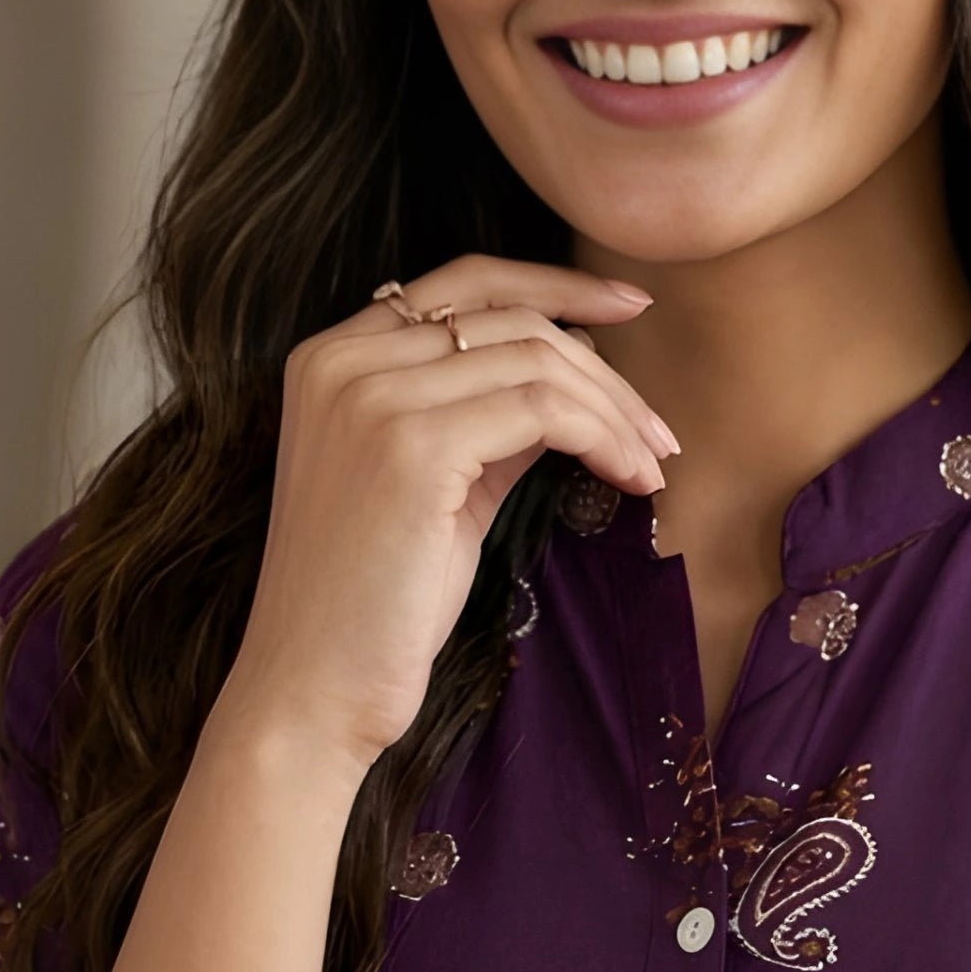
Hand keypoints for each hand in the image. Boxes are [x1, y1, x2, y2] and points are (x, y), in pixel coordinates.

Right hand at [211, 255, 674, 771]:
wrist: (312, 688)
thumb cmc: (375, 600)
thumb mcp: (437, 484)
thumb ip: (487, 418)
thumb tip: (573, 374)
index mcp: (332, 357)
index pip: (464, 283)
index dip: (556, 287)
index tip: (629, 308)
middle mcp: (342, 361)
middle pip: (509, 318)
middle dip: (604, 369)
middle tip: (659, 431)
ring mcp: (372, 398)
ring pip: (537, 360)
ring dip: (614, 411)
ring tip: (651, 464)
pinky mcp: (412, 447)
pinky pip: (544, 411)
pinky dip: (603, 438)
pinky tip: (629, 479)